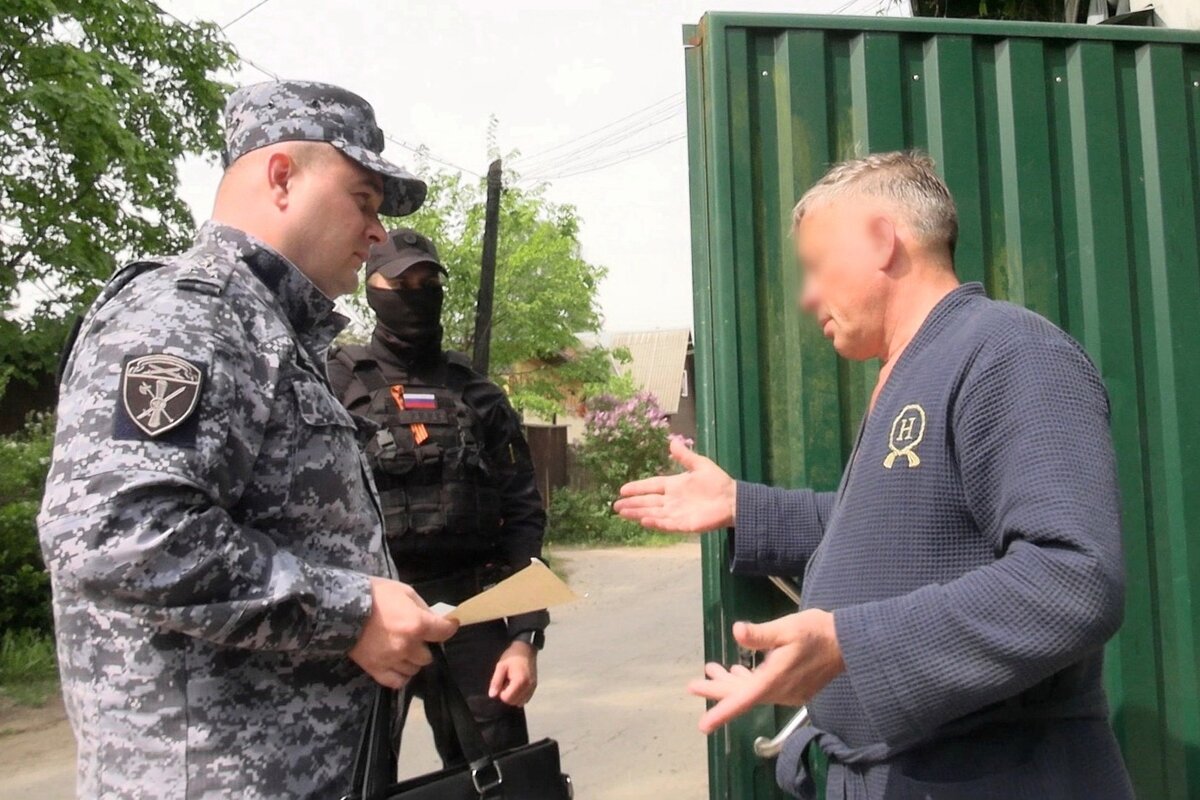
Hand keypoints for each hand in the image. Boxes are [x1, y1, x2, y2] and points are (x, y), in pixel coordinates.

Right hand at [349, 577, 459, 689]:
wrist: (342, 607)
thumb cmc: (376, 594)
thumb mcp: (404, 591)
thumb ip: (422, 607)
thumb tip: (434, 620)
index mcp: (417, 624)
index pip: (444, 633)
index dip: (449, 627)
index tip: (448, 625)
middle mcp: (408, 646)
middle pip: (428, 656)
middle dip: (425, 646)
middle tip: (417, 638)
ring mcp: (392, 660)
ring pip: (414, 669)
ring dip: (412, 660)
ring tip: (404, 650)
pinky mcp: (376, 670)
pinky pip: (397, 682)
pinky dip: (400, 675)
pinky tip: (398, 665)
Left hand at [488, 641, 538, 706]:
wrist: (525, 649)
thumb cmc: (512, 656)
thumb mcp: (501, 666)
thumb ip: (496, 681)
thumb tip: (492, 695)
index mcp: (520, 681)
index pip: (507, 698)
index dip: (501, 693)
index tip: (501, 683)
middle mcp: (528, 686)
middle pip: (514, 702)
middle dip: (507, 695)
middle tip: (506, 683)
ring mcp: (533, 687)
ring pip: (520, 702)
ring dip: (513, 696)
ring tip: (511, 684)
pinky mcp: (534, 687)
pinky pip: (525, 699)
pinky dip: (519, 696)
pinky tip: (517, 686)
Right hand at [613, 438, 736, 532]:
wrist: (734, 499)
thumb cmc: (718, 482)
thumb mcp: (700, 465)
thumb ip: (685, 456)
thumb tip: (671, 441)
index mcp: (674, 485)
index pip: (651, 486)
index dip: (637, 488)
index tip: (622, 489)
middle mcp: (672, 500)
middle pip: (647, 502)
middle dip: (632, 504)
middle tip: (615, 506)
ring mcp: (676, 513)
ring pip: (652, 513)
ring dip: (638, 513)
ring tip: (623, 513)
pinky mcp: (684, 524)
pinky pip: (666, 524)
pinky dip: (655, 522)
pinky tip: (643, 520)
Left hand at [688, 610, 844, 733]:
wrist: (848, 643)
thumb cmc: (816, 632)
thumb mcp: (787, 628)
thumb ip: (760, 634)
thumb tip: (737, 631)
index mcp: (775, 680)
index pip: (744, 700)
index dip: (722, 712)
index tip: (704, 725)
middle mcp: (780, 692)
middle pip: (742, 695)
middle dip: (718, 689)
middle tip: (694, 685)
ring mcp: (788, 693)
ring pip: (752, 692)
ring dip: (732, 682)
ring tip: (712, 669)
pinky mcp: (794, 689)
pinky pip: (764, 690)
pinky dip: (748, 682)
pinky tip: (738, 671)